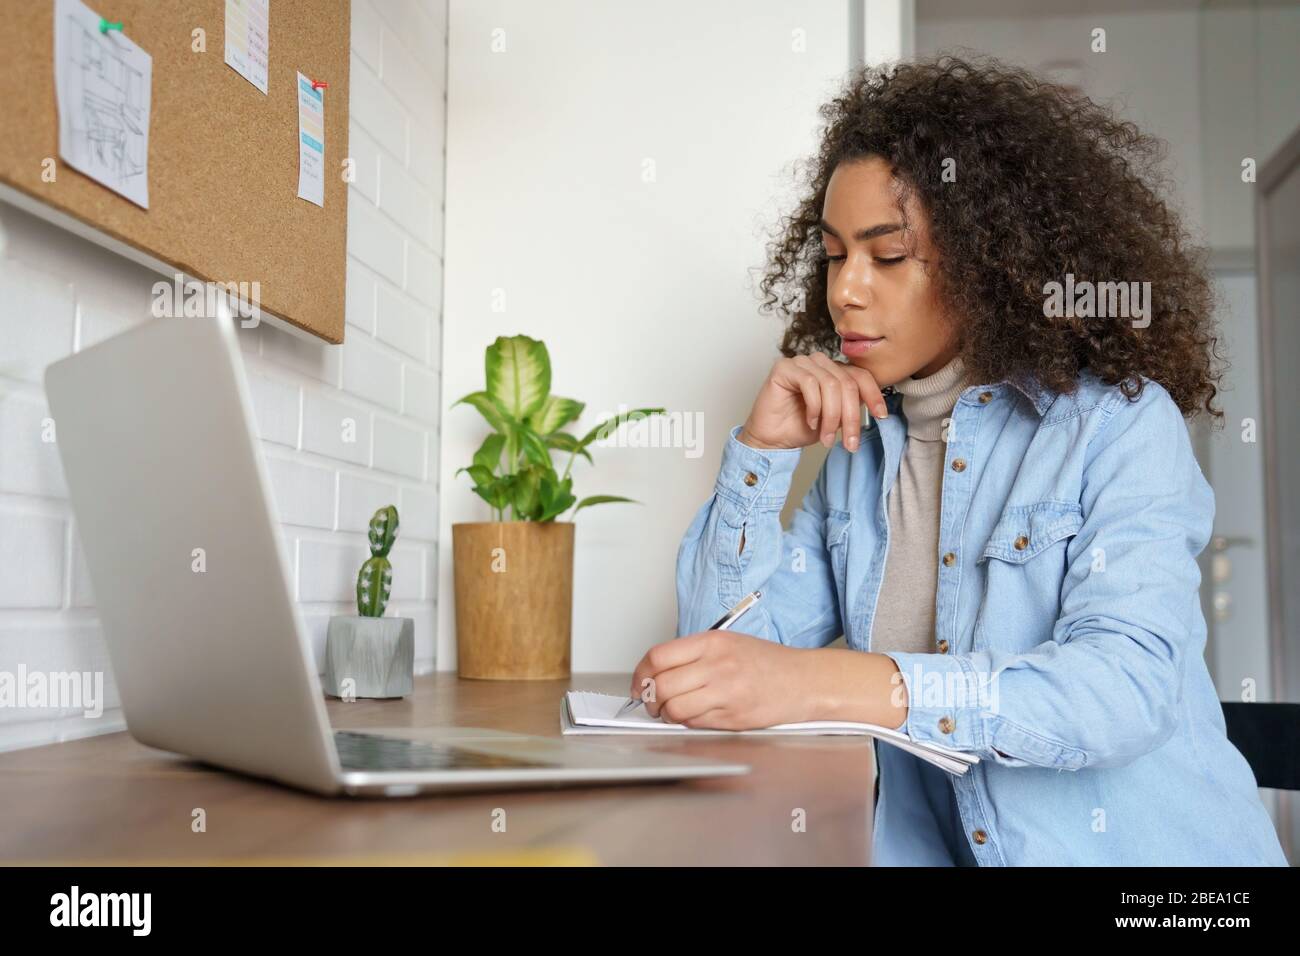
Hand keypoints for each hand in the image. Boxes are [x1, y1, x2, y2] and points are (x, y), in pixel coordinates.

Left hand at [627, 630, 817, 729]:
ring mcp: (725, 692)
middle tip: (651, 702)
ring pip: (674, 709)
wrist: (803, 681)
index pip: (658, 656)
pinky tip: (693, 716)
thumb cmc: (767, 663)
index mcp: (712, 643)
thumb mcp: (728, 643)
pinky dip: (686, 722)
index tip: (640, 683)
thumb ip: (693, 654)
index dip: (641, 674)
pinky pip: (694, 723)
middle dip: (649, 699)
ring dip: (665, 714)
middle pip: (661, 685)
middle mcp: (717, 665)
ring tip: (670, 712)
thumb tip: (657, 672)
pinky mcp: (732, 717)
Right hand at [739, 353, 886, 452]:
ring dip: (832, 416)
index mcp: (833, 371)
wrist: (772, 440)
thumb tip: (877, 407)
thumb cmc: (800, 428)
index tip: (881, 416)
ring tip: (827, 437)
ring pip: (831, 384)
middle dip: (851, 416)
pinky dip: (814, 407)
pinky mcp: (784, 368)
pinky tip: (811, 421)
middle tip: (850, 442)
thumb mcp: (837, 418)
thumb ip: (852, 406)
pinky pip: (809, 383)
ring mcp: (801, 362)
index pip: (860, 375)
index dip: (874, 395)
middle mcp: (819, 362)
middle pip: (847, 383)